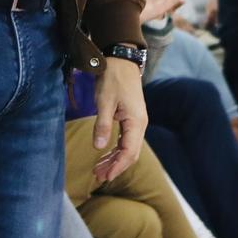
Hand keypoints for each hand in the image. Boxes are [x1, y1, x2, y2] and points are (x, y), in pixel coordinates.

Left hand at [91, 58, 146, 182]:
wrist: (121, 61)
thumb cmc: (113, 79)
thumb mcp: (104, 101)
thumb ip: (102, 125)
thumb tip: (99, 147)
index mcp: (136, 122)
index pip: (129, 152)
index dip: (117, 166)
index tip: (105, 176)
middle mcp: (139, 125)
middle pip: (130, 153)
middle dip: (115, 166)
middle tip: (98, 176)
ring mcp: (136, 122)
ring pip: (128, 148)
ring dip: (114, 159)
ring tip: (98, 169)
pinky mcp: (131, 119)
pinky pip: (125, 140)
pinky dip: (115, 149)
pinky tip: (104, 154)